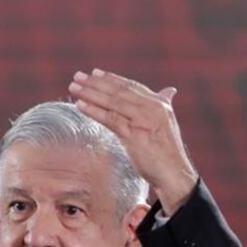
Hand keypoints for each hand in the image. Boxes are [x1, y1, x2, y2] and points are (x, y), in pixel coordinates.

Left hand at [69, 69, 197, 214]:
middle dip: (96, 83)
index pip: (131, 87)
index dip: (111, 79)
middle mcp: (152, 108)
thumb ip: (163, 106)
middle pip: (119, 91)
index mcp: (159, 104)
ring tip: (73, 87)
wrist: (174, 172)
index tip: (94, 73)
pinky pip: (110, 119)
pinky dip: (94, 111)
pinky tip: (80, 105)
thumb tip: (169, 90)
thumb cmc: (167, 151)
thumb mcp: (165, 123)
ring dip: (90, 93)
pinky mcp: (134, 135)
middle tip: (77, 76)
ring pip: (112, 102)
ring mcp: (143, 120)